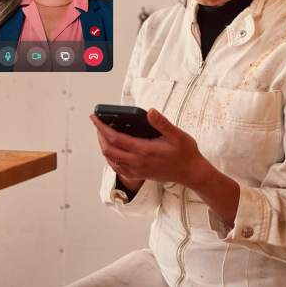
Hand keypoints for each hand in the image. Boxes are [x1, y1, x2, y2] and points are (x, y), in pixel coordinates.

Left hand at [91, 108, 205, 188]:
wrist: (191, 173)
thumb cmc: (185, 153)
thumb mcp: (177, 135)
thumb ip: (162, 123)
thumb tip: (150, 111)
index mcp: (144, 150)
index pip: (115, 138)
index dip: (102, 127)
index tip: (95, 117)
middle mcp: (137, 162)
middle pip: (108, 150)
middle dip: (99, 135)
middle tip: (98, 123)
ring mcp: (137, 170)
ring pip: (111, 160)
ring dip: (104, 147)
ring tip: (104, 133)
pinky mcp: (139, 175)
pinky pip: (118, 168)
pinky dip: (111, 158)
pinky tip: (114, 149)